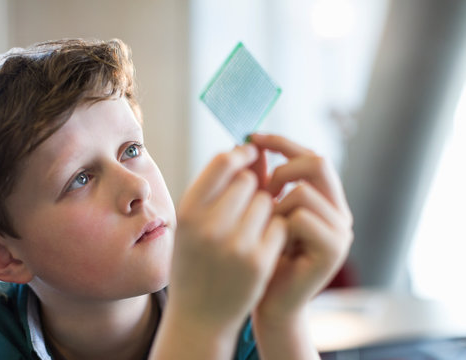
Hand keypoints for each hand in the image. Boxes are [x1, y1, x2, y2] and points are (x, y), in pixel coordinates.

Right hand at [167, 144, 285, 334]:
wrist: (199, 316)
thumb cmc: (195, 262)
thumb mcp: (193, 225)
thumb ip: (217, 188)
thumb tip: (252, 149)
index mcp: (187, 212)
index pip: (222, 162)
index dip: (240, 154)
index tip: (250, 155)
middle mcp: (208, 226)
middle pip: (248, 180)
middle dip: (253, 186)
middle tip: (248, 201)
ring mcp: (235, 244)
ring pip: (266, 201)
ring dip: (265, 208)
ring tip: (251, 227)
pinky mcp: (259, 262)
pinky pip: (279, 225)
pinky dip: (275, 229)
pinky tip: (263, 243)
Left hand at [249, 134, 353, 321]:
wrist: (269, 302)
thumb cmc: (262, 256)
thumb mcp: (261, 212)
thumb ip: (262, 180)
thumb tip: (250, 144)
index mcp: (325, 198)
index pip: (311, 155)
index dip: (281, 142)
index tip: (252, 137)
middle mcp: (339, 210)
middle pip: (317, 162)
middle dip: (282, 169)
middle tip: (262, 188)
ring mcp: (340, 230)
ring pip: (303, 191)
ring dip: (275, 205)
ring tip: (266, 228)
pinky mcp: (333, 249)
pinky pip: (300, 218)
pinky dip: (279, 226)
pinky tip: (273, 244)